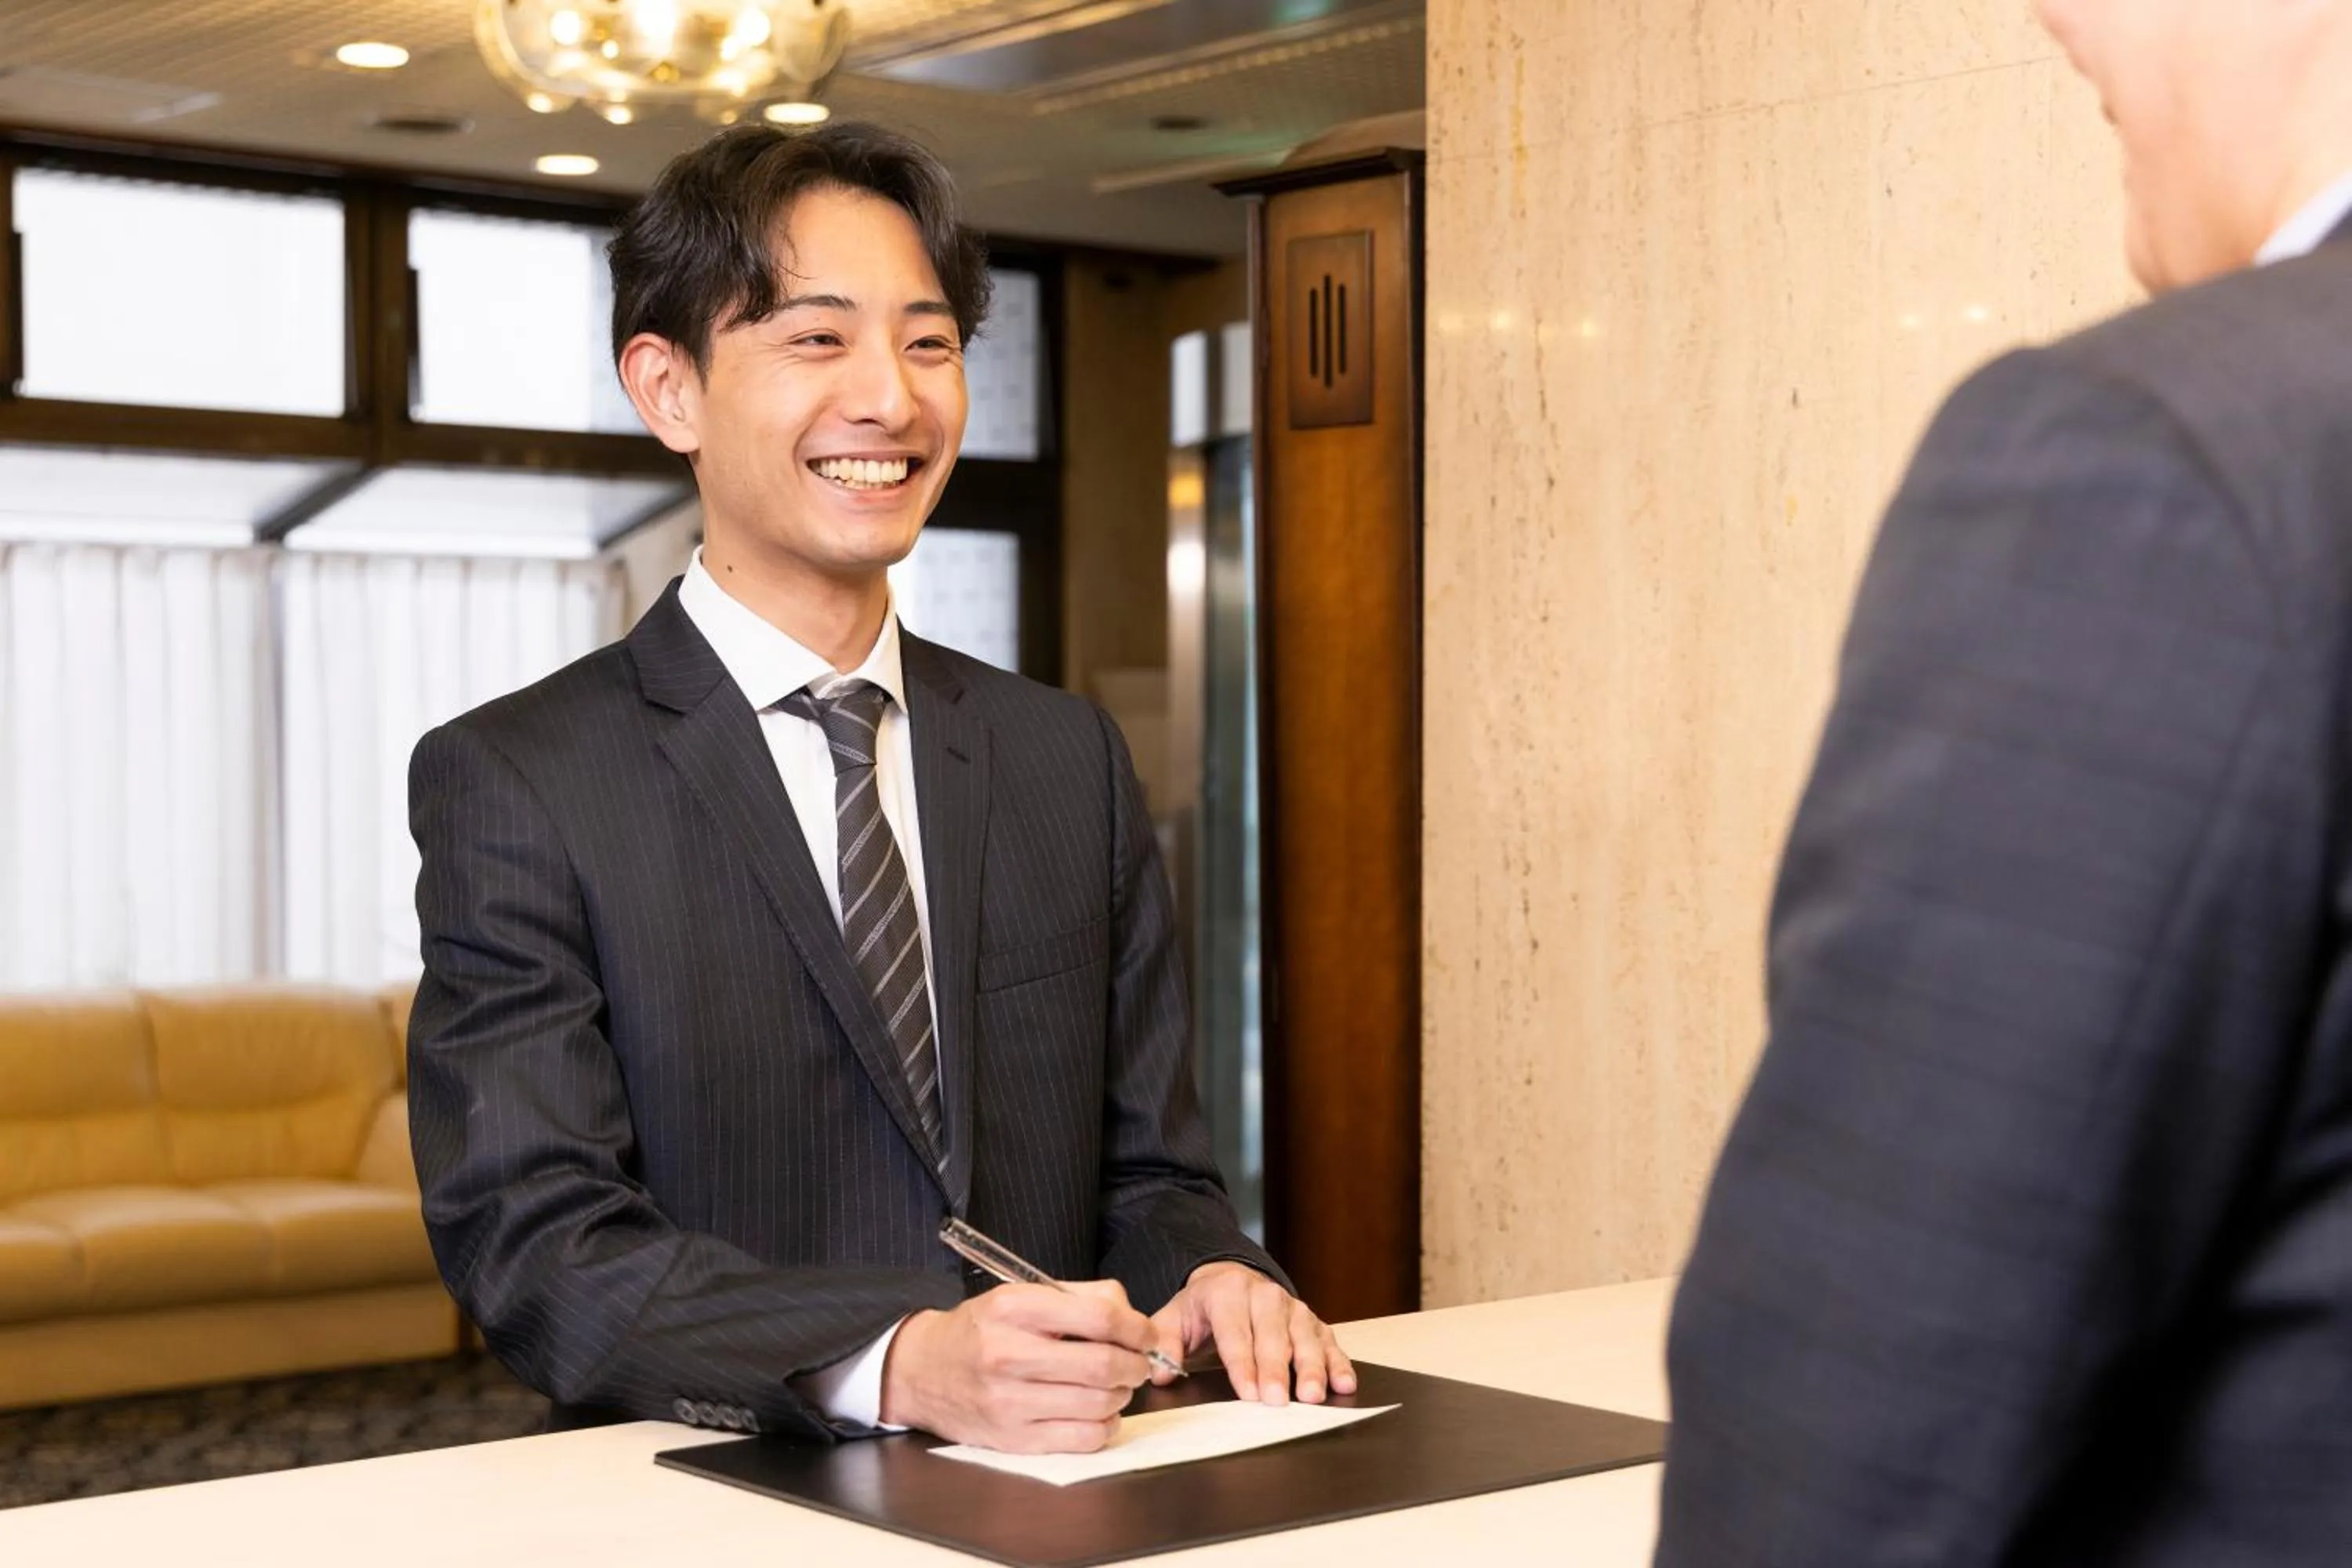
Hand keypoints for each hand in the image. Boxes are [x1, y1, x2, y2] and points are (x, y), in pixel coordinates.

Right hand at [878, 1280, 1155, 1452]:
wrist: (921, 1371)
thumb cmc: (979, 1330)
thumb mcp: (1018, 1295)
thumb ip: (1077, 1295)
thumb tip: (1129, 1312)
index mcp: (1013, 1308)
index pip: (1098, 1316)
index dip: (1136, 1327)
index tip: (1145, 1333)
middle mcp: (1008, 1354)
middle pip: (1103, 1364)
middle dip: (1136, 1364)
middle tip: (1139, 1362)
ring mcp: (1009, 1402)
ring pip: (1097, 1403)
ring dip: (1122, 1395)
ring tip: (1115, 1385)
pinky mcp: (1013, 1439)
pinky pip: (1082, 1438)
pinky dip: (1104, 1426)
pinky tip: (1098, 1412)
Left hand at [1149, 1262, 1356, 1405]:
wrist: (1230, 1279)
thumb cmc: (1202, 1308)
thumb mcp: (1174, 1318)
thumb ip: (1165, 1344)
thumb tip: (1160, 1375)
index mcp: (1227, 1293)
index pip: (1235, 1331)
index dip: (1242, 1363)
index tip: (1247, 1393)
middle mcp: (1264, 1296)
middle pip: (1273, 1336)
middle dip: (1276, 1370)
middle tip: (1277, 1401)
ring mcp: (1293, 1308)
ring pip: (1305, 1338)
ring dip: (1311, 1367)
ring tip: (1312, 1396)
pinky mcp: (1312, 1321)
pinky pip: (1328, 1341)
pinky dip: (1338, 1363)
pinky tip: (1343, 1385)